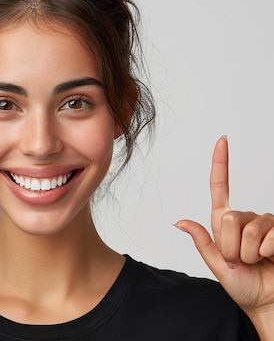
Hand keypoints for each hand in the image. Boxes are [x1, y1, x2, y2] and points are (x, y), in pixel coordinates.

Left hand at [176, 137, 273, 334]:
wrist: (269, 303)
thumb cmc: (244, 286)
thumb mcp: (216, 265)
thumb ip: (202, 241)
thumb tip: (179, 221)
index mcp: (225, 224)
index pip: (221, 189)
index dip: (221, 164)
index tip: (222, 141)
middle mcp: (247, 219)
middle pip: (229, 219)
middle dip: (230, 246)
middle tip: (240, 260)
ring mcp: (267, 225)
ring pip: (249, 229)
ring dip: (248, 252)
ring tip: (256, 262)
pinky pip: (268, 237)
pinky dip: (265, 253)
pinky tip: (271, 258)